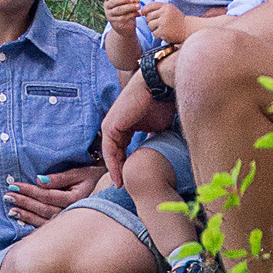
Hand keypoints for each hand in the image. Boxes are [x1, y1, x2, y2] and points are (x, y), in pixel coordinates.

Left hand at [5, 161, 103, 226]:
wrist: (106, 191)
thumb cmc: (93, 178)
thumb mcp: (80, 173)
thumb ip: (60, 178)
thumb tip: (40, 180)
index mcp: (76, 199)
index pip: (46, 195)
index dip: (29, 191)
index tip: (15, 185)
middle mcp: (72, 213)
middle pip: (43, 209)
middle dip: (24, 202)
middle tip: (8, 196)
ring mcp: (69, 222)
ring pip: (43, 220)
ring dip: (26, 215)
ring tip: (11, 210)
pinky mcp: (66, 227)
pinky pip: (47, 227)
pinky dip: (33, 224)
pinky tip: (22, 221)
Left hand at [100, 70, 158, 185]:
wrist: (159, 86)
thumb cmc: (162, 103)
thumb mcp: (156, 127)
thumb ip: (152, 140)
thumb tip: (159, 153)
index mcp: (125, 125)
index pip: (123, 149)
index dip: (126, 165)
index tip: (131, 179)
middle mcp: (115, 125)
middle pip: (115, 153)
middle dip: (119, 171)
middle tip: (123, 187)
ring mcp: (111, 125)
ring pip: (111, 154)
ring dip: (115, 171)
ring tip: (120, 185)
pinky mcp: (110, 126)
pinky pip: (110, 151)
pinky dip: (114, 165)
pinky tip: (119, 177)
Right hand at [103, 0, 139, 35]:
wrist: (126, 26)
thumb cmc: (127, 9)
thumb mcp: (128, 1)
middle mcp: (107, 6)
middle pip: (113, 2)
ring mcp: (109, 15)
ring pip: (119, 10)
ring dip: (130, 7)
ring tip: (138, 6)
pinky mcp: (114, 22)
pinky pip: (123, 17)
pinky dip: (131, 14)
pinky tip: (138, 13)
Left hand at [142, 0, 198, 50]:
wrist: (188, 29)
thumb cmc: (177, 20)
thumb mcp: (170, 10)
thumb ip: (159, 9)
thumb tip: (143, 12)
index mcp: (166, 6)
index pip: (151, 5)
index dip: (145, 9)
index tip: (143, 13)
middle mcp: (165, 13)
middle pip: (148, 17)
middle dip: (150, 22)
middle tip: (156, 25)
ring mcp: (164, 22)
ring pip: (150, 25)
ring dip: (153, 29)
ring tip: (161, 29)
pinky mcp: (163, 31)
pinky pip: (154, 33)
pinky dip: (158, 35)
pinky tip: (164, 34)